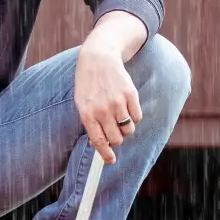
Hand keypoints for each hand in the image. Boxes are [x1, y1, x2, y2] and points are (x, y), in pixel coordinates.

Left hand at [74, 45, 142, 164]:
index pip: (99, 142)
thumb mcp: (82, 103)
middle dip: (116, 140)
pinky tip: (127, 107)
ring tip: (120, 118)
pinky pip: (138, 117)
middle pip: (116, 139)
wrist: (98, 58)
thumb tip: (101, 144)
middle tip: (114, 132)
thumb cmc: (88, 84)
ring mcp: (117, 102)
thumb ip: (90, 123)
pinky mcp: (131, 95)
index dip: (105, 154)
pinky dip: (134, 117)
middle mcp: (102, 110)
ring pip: (128, 130)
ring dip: (126, 129)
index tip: (111, 160)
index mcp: (87, 114)